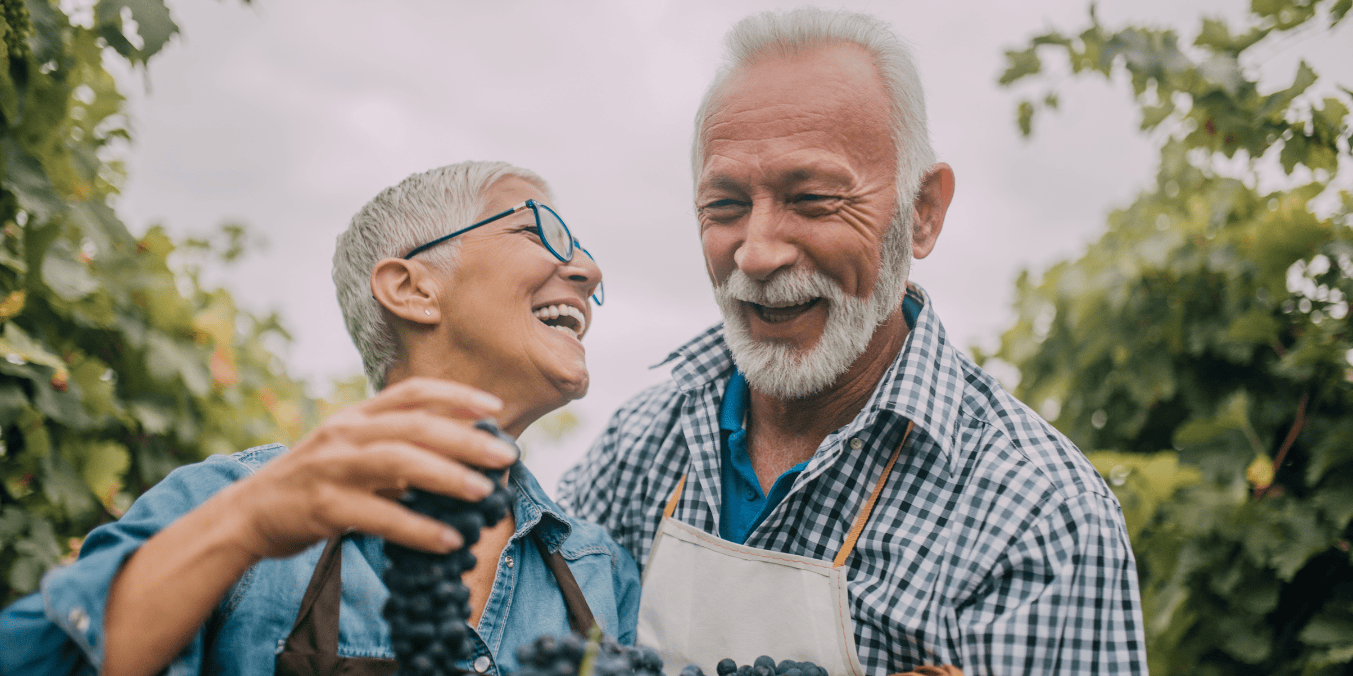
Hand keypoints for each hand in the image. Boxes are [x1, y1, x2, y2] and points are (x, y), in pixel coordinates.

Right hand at [225, 377, 517, 558]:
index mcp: (356, 416)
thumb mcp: (351, 451)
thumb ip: (395, 447)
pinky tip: (448, 540)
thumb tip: (459, 454)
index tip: (494, 409)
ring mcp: (332, 467)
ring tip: (483, 494)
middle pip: (414, 425)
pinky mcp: (324, 507)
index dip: (456, 395)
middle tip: (505, 457)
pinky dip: (418, 529)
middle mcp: (345, 433)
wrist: (248, 514)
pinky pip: (380, 517)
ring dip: (447, 477)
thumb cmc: (313, 483)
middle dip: (465, 439)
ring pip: (399, 462)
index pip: (411, 392)